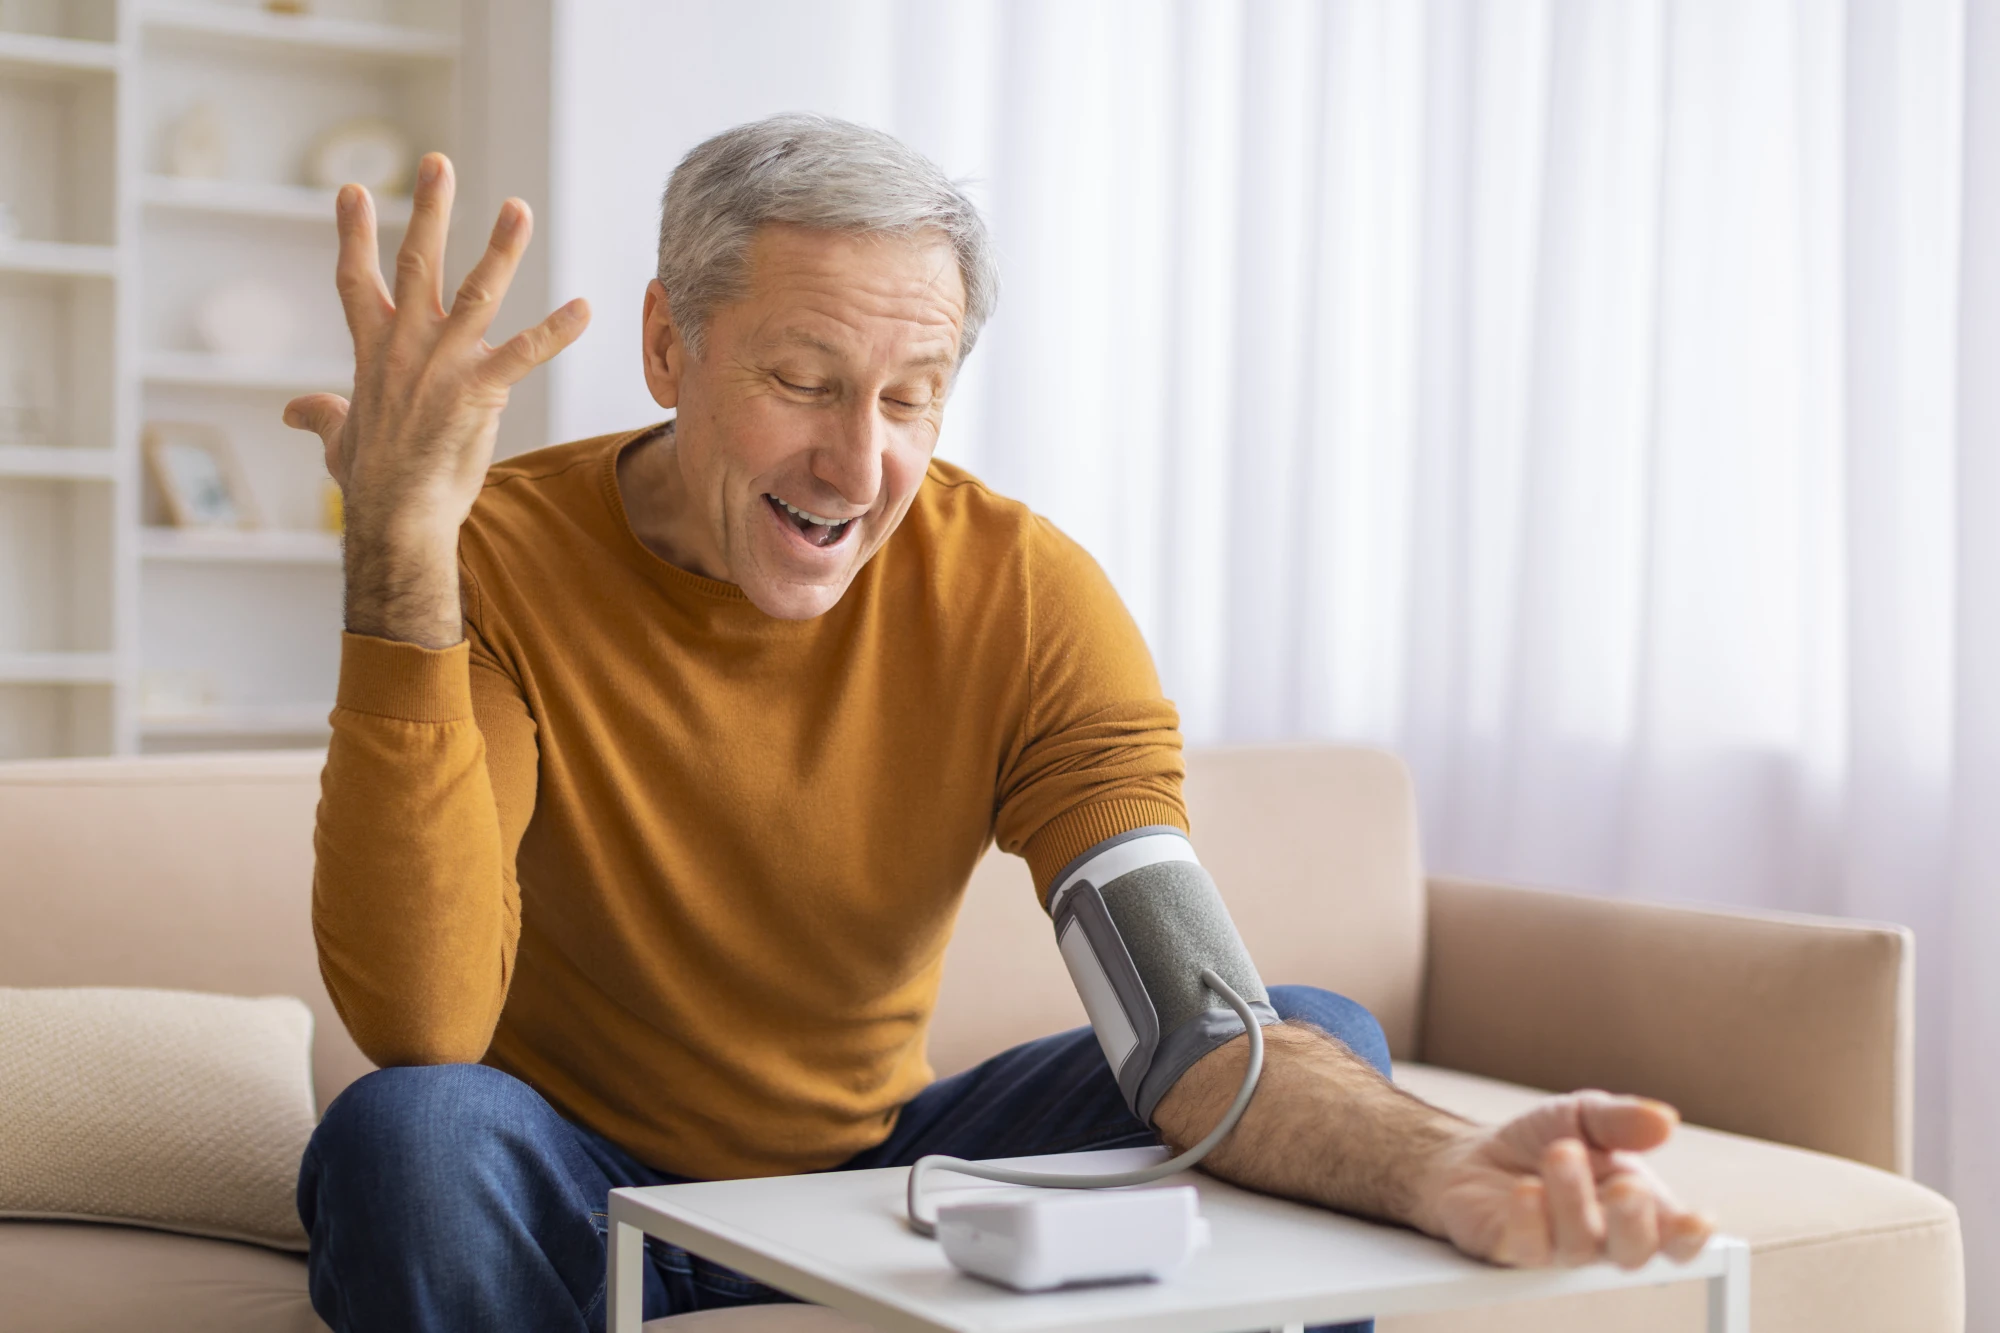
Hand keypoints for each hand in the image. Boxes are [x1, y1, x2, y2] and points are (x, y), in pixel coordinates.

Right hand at [282, 152, 589, 647]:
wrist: (395, 520)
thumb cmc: (370, 485)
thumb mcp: (339, 441)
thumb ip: (321, 415)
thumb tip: (293, 411)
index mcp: (372, 352)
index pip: (355, 280)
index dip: (353, 233)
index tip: (353, 189)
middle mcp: (405, 347)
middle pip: (415, 264)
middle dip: (428, 211)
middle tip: (438, 163)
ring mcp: (441, 366)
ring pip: (475, 293)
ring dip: (500, 249)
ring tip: (518, 207)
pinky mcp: (478, 393)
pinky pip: (525, 353)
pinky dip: (557, 330)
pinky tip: (585, 308)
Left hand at [1415, 1090, 1714, 1268]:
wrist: (1476, 1152)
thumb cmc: (1543, 1140)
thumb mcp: (1585, 1115)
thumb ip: (1623, 1120)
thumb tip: (1666, 1119)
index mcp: (1635, 1207)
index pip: (1674, 1238)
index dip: (1690, 1236)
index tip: (1699, 1219)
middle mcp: (1603, 1236)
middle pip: (1632, 1252)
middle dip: (1634, 1221)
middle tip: (1624, 1185)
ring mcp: (1558, 1247)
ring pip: (1580, 1247)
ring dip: (1574, 1200)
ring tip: (1561, 1152)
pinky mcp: (1514, 1249)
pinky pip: (1529, 1247)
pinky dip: (1531, 1219)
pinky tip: (1527, 1189)